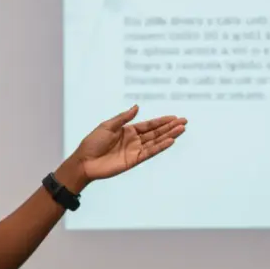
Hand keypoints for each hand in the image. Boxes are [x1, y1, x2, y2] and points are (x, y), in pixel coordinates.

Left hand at [71, 105, 186, 183]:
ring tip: (181, 129)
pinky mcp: (134, 160)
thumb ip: (124, 118)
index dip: (161, 121)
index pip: (149, 125)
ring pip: (156, 141)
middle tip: (184, 121)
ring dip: (169, 135)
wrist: (85, 161)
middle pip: (156, 132)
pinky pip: (150, 152)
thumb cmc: (93, 142)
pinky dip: (160, 147)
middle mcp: (134, 140)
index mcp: (128, 130)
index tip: (174, 117)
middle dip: (170, 127)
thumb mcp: (108, 125)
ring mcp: (135, 150)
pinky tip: (170, 141)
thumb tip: (137, 107)